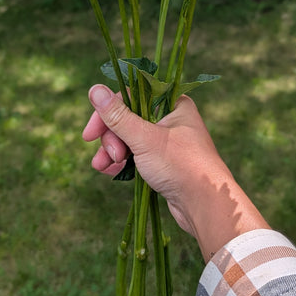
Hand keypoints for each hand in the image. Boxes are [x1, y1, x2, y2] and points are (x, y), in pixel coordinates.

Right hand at [82, 84, 269, 259]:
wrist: (206, 205)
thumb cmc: (180, 166)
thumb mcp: (144, 138)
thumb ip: (117, 115)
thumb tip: (94, 89)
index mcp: (172, 104)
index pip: (130, 98)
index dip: (107, 113)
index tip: (89, 133)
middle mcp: (171, 119)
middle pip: (127, 118)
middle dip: (111, 138)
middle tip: (110, 155)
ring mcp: (167, 141)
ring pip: (129, 138)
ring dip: (113, 151)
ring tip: (102, 167)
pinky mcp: (164, 162)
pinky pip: (136, 154)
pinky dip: (122, 161)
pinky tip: (109, 171)